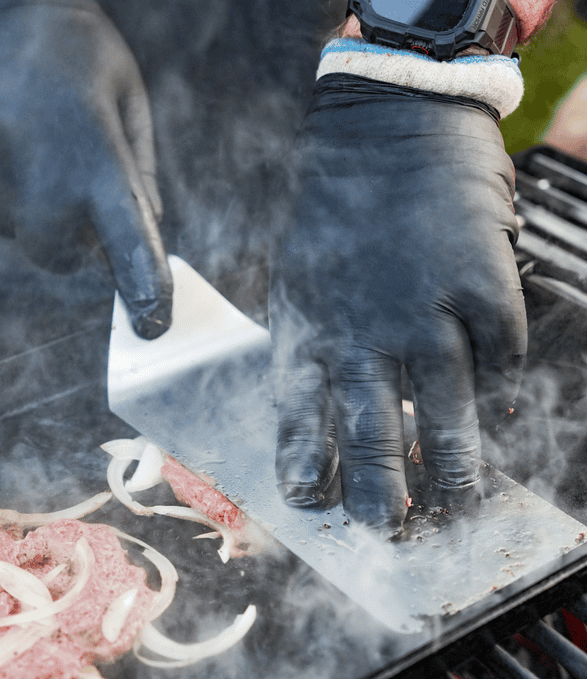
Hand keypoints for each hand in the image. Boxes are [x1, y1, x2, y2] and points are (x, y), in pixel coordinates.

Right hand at [0, 0, 170, 336]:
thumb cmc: (76, 52)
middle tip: (82, 182)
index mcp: (97, 165)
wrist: (7, 11)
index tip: (153, 322)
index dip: (143, 288)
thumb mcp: (128, 101)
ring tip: (46, 145)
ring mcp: (2, 186)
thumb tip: (148, 226)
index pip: (130, 246)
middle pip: (64, 257)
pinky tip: (25, 147)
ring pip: (27, 233)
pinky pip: (4, 212)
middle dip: (80, 239)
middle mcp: (44, 184)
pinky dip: (17, 191)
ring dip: (44, 210)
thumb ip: (140, 172)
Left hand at [270, 76, 525, 534]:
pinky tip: (506, 418)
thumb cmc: (345, 206)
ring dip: (454, 465)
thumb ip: (319, 344)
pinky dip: (503, 393)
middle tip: (394, 529)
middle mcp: (368, 325)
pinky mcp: (484, 287)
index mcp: (313, 321)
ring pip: (446, 409)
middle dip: (384, 490)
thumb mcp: (305, 272)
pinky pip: (500, 359)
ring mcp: (430, 308)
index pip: (303, 413)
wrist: (395, 121)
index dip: (311, 464)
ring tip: (460, 502)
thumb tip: (335, 420)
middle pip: (376, 428)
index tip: (316, 504)